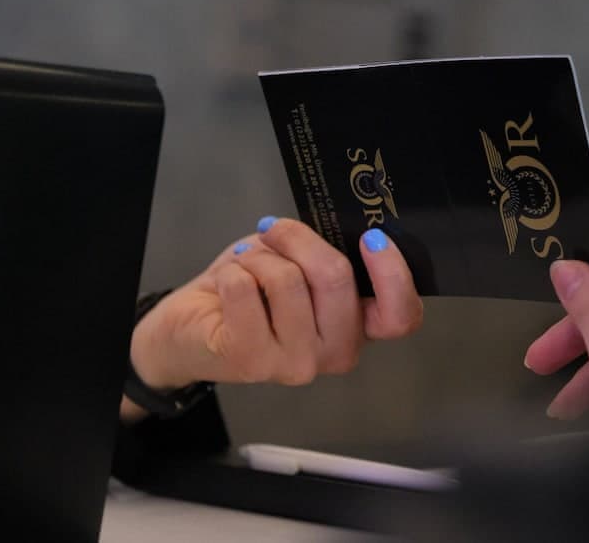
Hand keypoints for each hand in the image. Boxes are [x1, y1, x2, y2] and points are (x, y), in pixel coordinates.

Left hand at [122, 217, 422, 418]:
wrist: (188, 330)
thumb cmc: (251, 293)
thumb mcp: (300, 266)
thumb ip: (327, 256)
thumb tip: (336, 226)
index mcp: (357, 328)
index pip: (401, 317)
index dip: (394, 274)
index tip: (372, 238)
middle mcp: (334, 353)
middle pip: (336, 279)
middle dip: (300, 238)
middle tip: (277, 231)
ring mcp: (294, 363)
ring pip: (287, 279)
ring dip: (261, 255)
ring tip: (248, 264)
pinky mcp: (251, 360)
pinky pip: (246, 288)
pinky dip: (234, 270)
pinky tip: (229, 283)